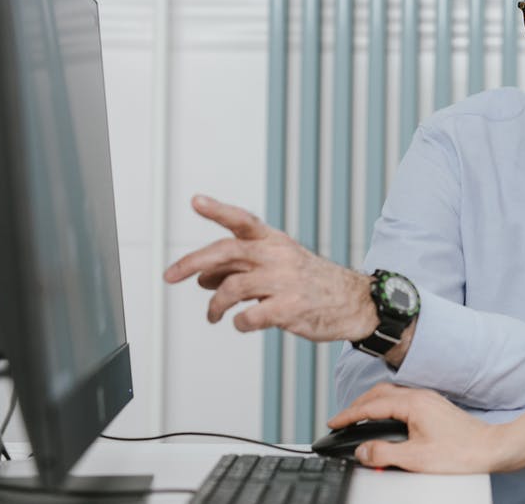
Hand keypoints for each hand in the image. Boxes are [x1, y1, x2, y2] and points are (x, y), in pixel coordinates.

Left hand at [164, 195, 376, 341]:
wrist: (354, 302)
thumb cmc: (312, 283)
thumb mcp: (279, 264)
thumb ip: (241, 267)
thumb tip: (201, 277)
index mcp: (275, 242)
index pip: (243, 221)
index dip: (218, 210)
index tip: (195, 201)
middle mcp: (278, 257)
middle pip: (226, 252)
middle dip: (192, 263)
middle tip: (170, 276)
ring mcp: (284, 282)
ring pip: (230, 288)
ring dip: (214, 305)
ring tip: (214, 315)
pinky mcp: (289, 309)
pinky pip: (248, 317)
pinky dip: (238, 322)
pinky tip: (242, 323)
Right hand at [328, 383, 503, 473]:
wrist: (490, 448)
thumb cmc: (460, 452)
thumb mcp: (415, 459)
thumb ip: (384, 453)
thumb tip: (362, 450)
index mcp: (412, 404)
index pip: (371, 405)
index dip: (349, 414)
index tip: (333, 421)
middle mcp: (420, 396)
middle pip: (379, 394)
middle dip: (357, 405)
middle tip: (342, 420)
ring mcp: (428, 400)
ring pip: (391, 395)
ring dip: (371, 404)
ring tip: (358, 418)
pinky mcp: (434, 407)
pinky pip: (402, 400)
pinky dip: (386, 407)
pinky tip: (386, 418)